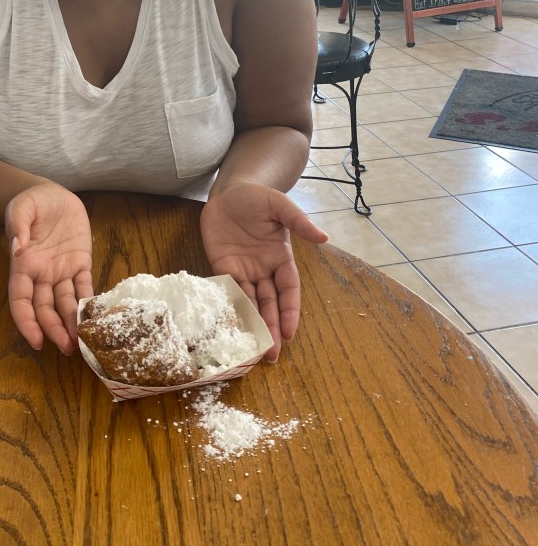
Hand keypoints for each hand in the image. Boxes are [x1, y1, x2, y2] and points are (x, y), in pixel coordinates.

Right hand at [5, 183, 92, 355]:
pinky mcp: (81, 263)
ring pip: (66, 303)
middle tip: (66, 349)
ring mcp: (63, 271)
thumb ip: (17, 226)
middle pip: (46, 308)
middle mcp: (42, 274)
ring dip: (71, 323)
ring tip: (81, 343)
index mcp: (23, 265)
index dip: (26, 322)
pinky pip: (85, 286)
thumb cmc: (32, 201)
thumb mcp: (20, 207)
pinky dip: (89, 303)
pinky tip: (96, 319)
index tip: (36, 341)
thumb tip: (17, 247)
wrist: (53, 194)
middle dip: (54, 330)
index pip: (21, 300)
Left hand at [200, 183, 327, 361]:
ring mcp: (242, 270)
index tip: (290, 332)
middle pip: (269, 303)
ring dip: (252, 325)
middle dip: (271, 327)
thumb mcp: (280, 205)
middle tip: (272, 354)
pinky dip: (229, 308)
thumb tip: (324, 238)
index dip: (290, 311)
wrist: (228, 191)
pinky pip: (227, 291)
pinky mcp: (221, 267)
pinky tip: (230, 327)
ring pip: (249, 302)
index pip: (288, 289)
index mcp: (281, 258)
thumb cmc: (257, 197)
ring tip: (252, 350)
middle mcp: (263, 269)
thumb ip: (298, 221)